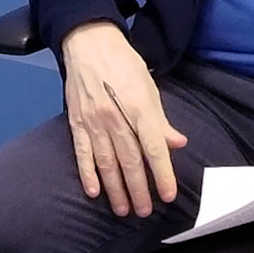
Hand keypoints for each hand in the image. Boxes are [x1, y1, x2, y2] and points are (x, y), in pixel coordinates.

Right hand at [61, 21, 187, 216]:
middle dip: (139, 189)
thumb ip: (160, 120)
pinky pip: (82, 152)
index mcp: (139, 106)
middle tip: (145, 211)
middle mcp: (116, 117)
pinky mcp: (76, 120)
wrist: (88, 42)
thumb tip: (177, 143)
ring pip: (107, 162)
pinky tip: (94, 191)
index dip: (163, 174)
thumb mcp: (149, 87)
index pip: (153, 147)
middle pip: (130, 160)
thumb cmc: (123, 63)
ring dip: (116, 189)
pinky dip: (87, 173)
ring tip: (123, 209)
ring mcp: (93, 120)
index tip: (168, 194)